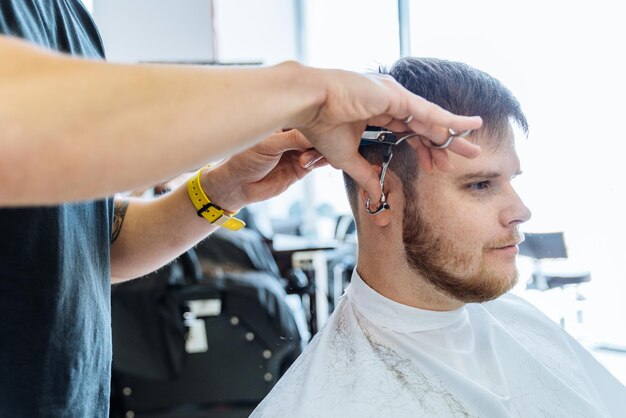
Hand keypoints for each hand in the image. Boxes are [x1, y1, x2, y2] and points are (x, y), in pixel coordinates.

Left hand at [200, 130, 325, 211]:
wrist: (238, 186)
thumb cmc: (244, 160)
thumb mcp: (268, 145)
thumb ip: (293, 139)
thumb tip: (315, 135)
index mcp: (282, 121)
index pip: (305, 116)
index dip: (315, 119)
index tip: (322, 122)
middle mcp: (292, 134)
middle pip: (316, 131)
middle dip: (320, 136)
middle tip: (316, 144)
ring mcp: (298, 150)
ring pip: (320, 146)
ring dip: (319, 151)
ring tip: (304, 160)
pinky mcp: (302, 166)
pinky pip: (318, 160)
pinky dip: (321, 161)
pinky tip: (310, 163)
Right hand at [296, 69, 482, 203]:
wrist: (307, 105)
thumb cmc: (320, 125)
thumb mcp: (346, 157)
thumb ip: (364, 174)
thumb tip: (375, 196)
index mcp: (378, 110)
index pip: (409, 131)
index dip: (423, 150)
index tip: (433, 168)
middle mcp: (390, 99)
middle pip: (426, 124)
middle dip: (446, 142)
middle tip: (467, 155)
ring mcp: (394, 95)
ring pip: (430, 118)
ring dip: (452, 133)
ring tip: (473, 146)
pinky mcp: (395, 95)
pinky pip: (426, 112)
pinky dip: (447, 120)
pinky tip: (464, 128)